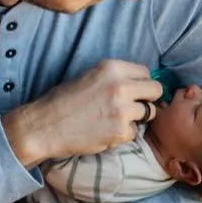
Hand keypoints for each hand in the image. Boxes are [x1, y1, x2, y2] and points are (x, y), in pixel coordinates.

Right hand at [4, 59, 162, 165]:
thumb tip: (140, 83)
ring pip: (149, 113)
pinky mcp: (120, 131)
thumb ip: (116, 78)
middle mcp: (120, 86)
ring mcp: (122, 110)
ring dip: (136, 118)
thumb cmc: (64, 101)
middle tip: (134, 107)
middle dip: (148, 99)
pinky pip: (135, 132)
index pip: (146, 72)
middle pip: (155, 91)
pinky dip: (124, 135)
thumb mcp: (91, 76)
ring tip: (115, 120)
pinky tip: (106, 132)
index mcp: (112, 67)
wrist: (46, 125)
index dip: (141, 84)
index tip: (135, 92)